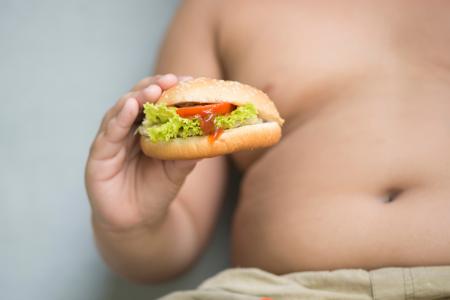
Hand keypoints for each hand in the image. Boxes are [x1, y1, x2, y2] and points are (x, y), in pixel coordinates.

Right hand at [85, 74, 197, 231]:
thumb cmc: (156, 190)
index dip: (170, 89)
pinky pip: (108, 135)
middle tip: (171, 80)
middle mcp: (127, 129)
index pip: (157, 101)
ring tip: (153, 90)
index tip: (188, 80)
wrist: (137, 222)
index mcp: (146, 128)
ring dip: (136, 98)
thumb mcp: (178, 169)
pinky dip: (118, 120)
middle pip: (138, 99)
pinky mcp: (98, 156)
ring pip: (121, 112)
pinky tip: (129, 108)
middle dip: (154, 87)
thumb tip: (214, 133)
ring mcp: (111, 140)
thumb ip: (189, 151)